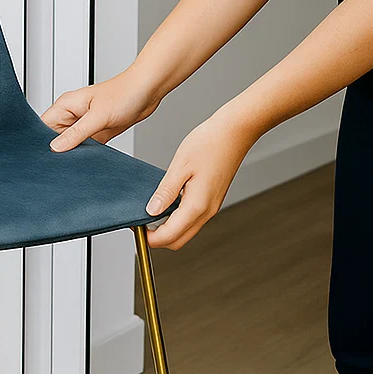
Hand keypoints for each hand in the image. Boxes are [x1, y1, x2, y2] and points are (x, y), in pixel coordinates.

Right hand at [42, 68, 161, 151]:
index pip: (42, 126)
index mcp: (66, 106)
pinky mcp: (96, 134)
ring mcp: (84, 125)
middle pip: (54, 139)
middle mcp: (72, 115)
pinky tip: (88, 161)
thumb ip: (76, 133)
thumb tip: (56, 148)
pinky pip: (85, 149)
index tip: (42, 157)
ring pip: (70, 146)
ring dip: (73, 155)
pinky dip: (86, 156)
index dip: (39, 142)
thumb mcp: (98, 116)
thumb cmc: (125, 93)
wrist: (147, 91)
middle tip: (61, 164)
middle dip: (57, 152)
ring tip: (76, 162)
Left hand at [145, 106, 258, 250]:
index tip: (137, 228)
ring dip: (168, 230)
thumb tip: (151, 211)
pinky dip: (177, 220)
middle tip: (142, 223)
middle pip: (178, 241)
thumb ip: (165, 193)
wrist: (235, 132)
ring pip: (185, 232)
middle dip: (158, 239)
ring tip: (152, 213)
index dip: (150, 238)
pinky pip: (192, 220)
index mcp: (197, 206)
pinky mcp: (212, 202)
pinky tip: (167, 205)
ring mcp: (211, 208)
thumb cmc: (210, 143)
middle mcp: (206, 212)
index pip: (169, 236)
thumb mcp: (180, 166)